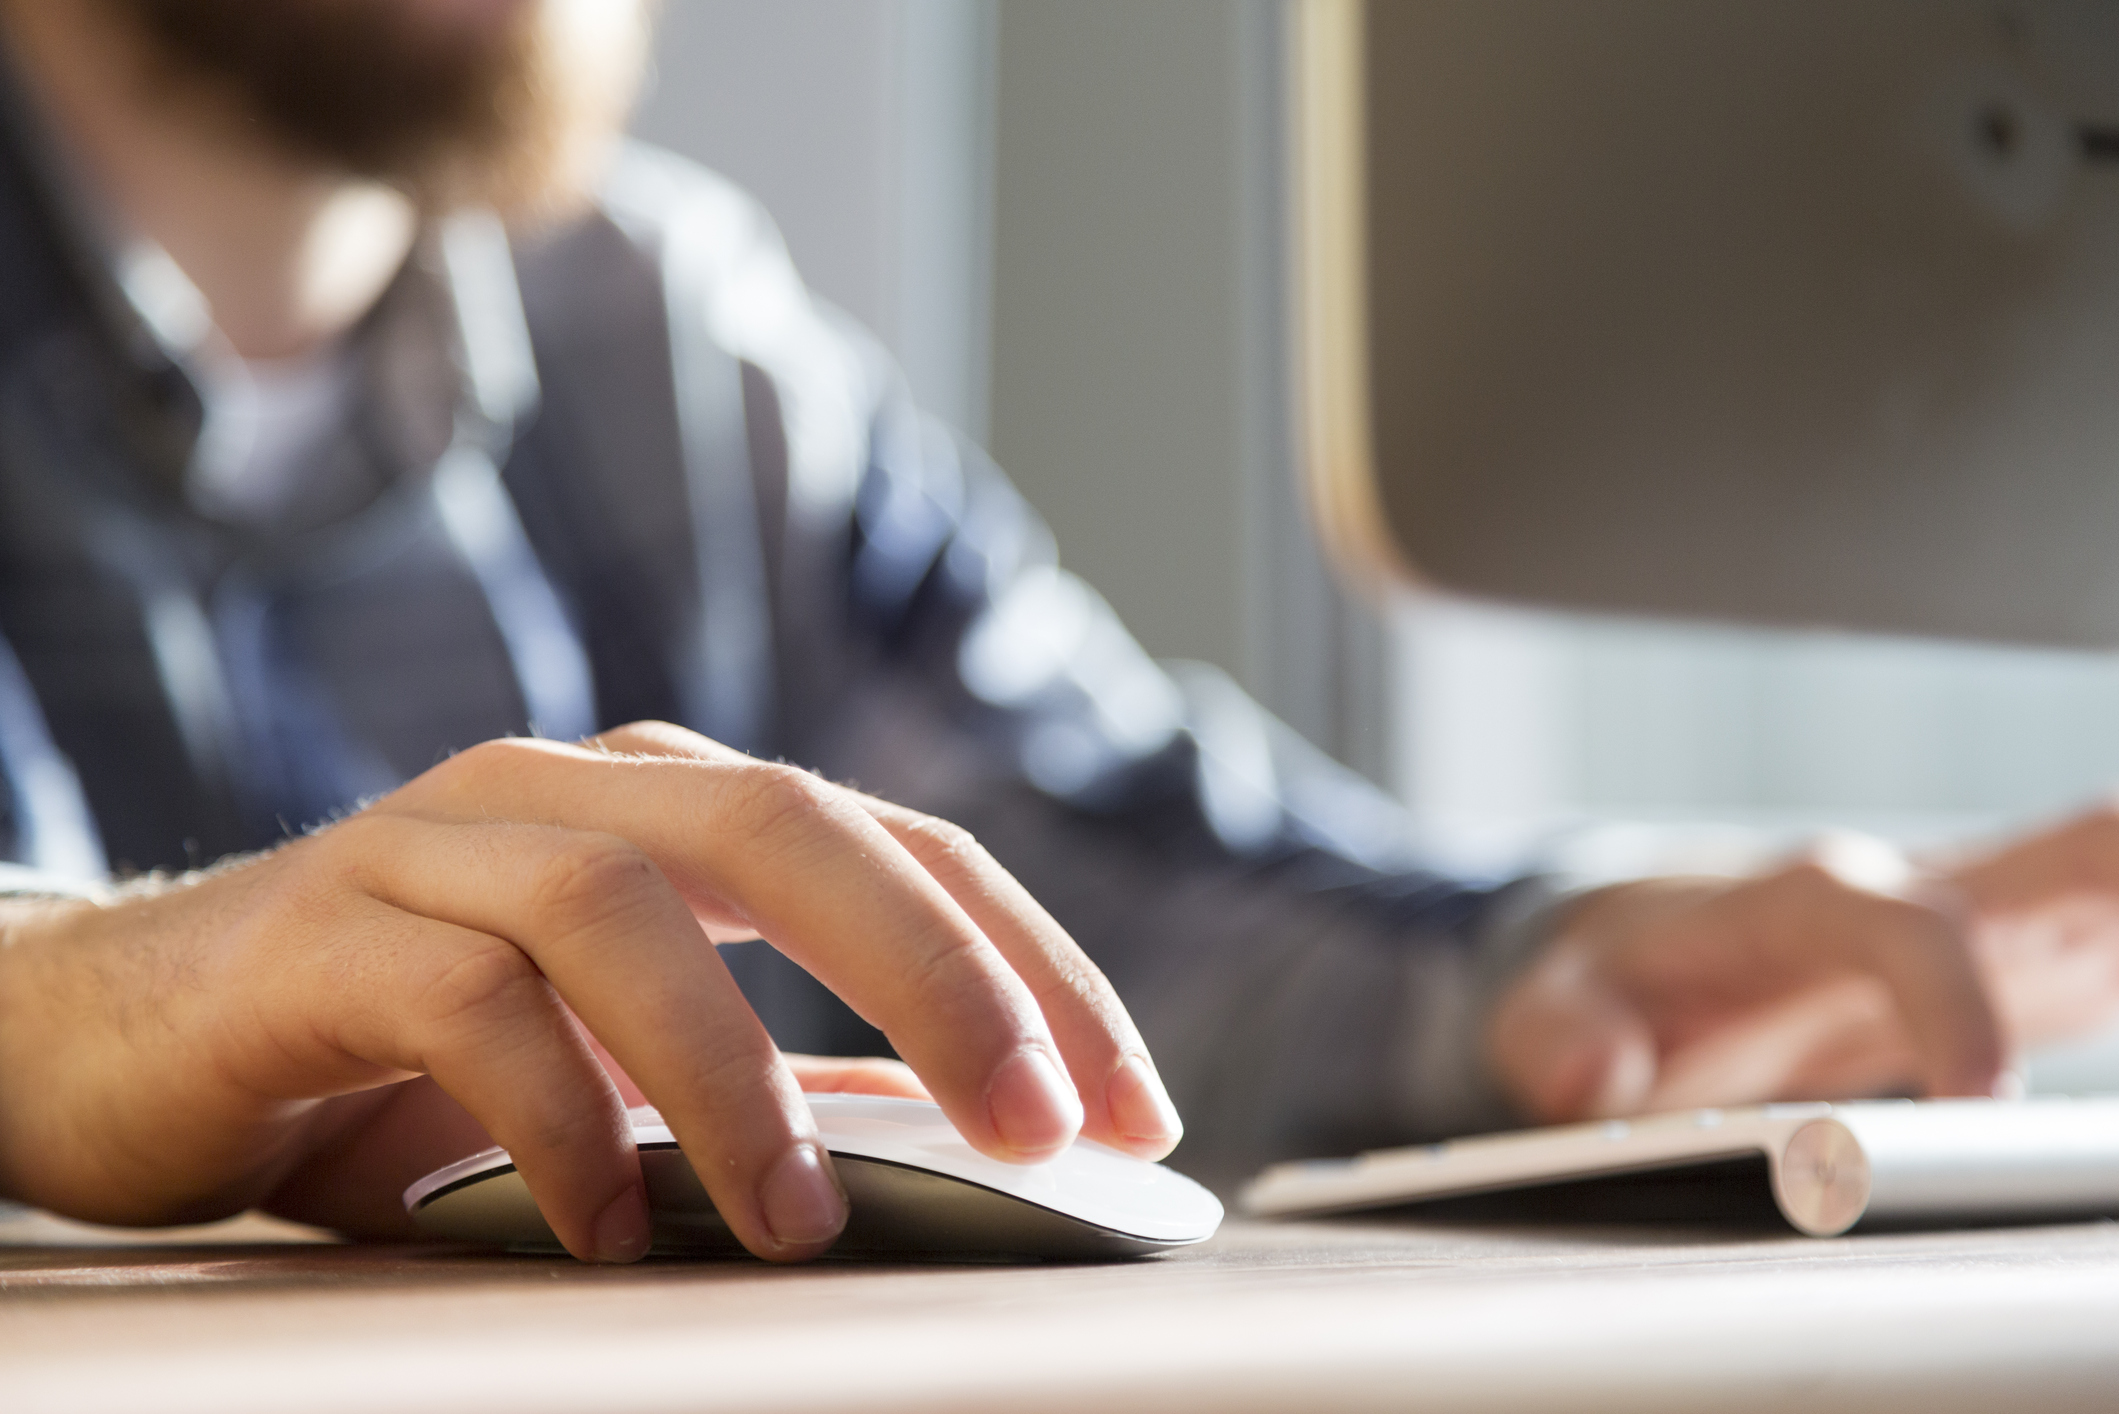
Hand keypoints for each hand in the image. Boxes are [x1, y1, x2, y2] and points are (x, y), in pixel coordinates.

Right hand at [0, 723, 1182, 1262]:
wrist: (146, 1028)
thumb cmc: (418, 1046)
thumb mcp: (636, 1060)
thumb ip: (787, 1069)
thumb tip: (964, 1126)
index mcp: (681, 805)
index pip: (905, 848)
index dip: (1034, 967)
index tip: (1128, 1108)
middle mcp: (578, 791)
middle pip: (792, 825)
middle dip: (940, 976)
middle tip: (1038, 1128)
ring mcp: (444, 841)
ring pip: (623, 901)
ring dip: (732, 1066)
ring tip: (799, 1218)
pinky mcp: (325, 927)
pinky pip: (462, 998)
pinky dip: (555, 1114)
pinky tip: (609, 1224)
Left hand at [1488, 810, 2118, 1123]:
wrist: (1650, 955)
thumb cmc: (1613, 980)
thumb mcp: (1550, 1011)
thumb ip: (1558, 1037)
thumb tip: (1597, 1076)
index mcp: (1809, 903)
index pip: (1900, 929)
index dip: (1948, 1003)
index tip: (1984, 1099)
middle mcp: (1919, 896)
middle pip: (2073, 850)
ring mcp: (1991, 927)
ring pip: (2118, 877)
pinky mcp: (2031, 971)